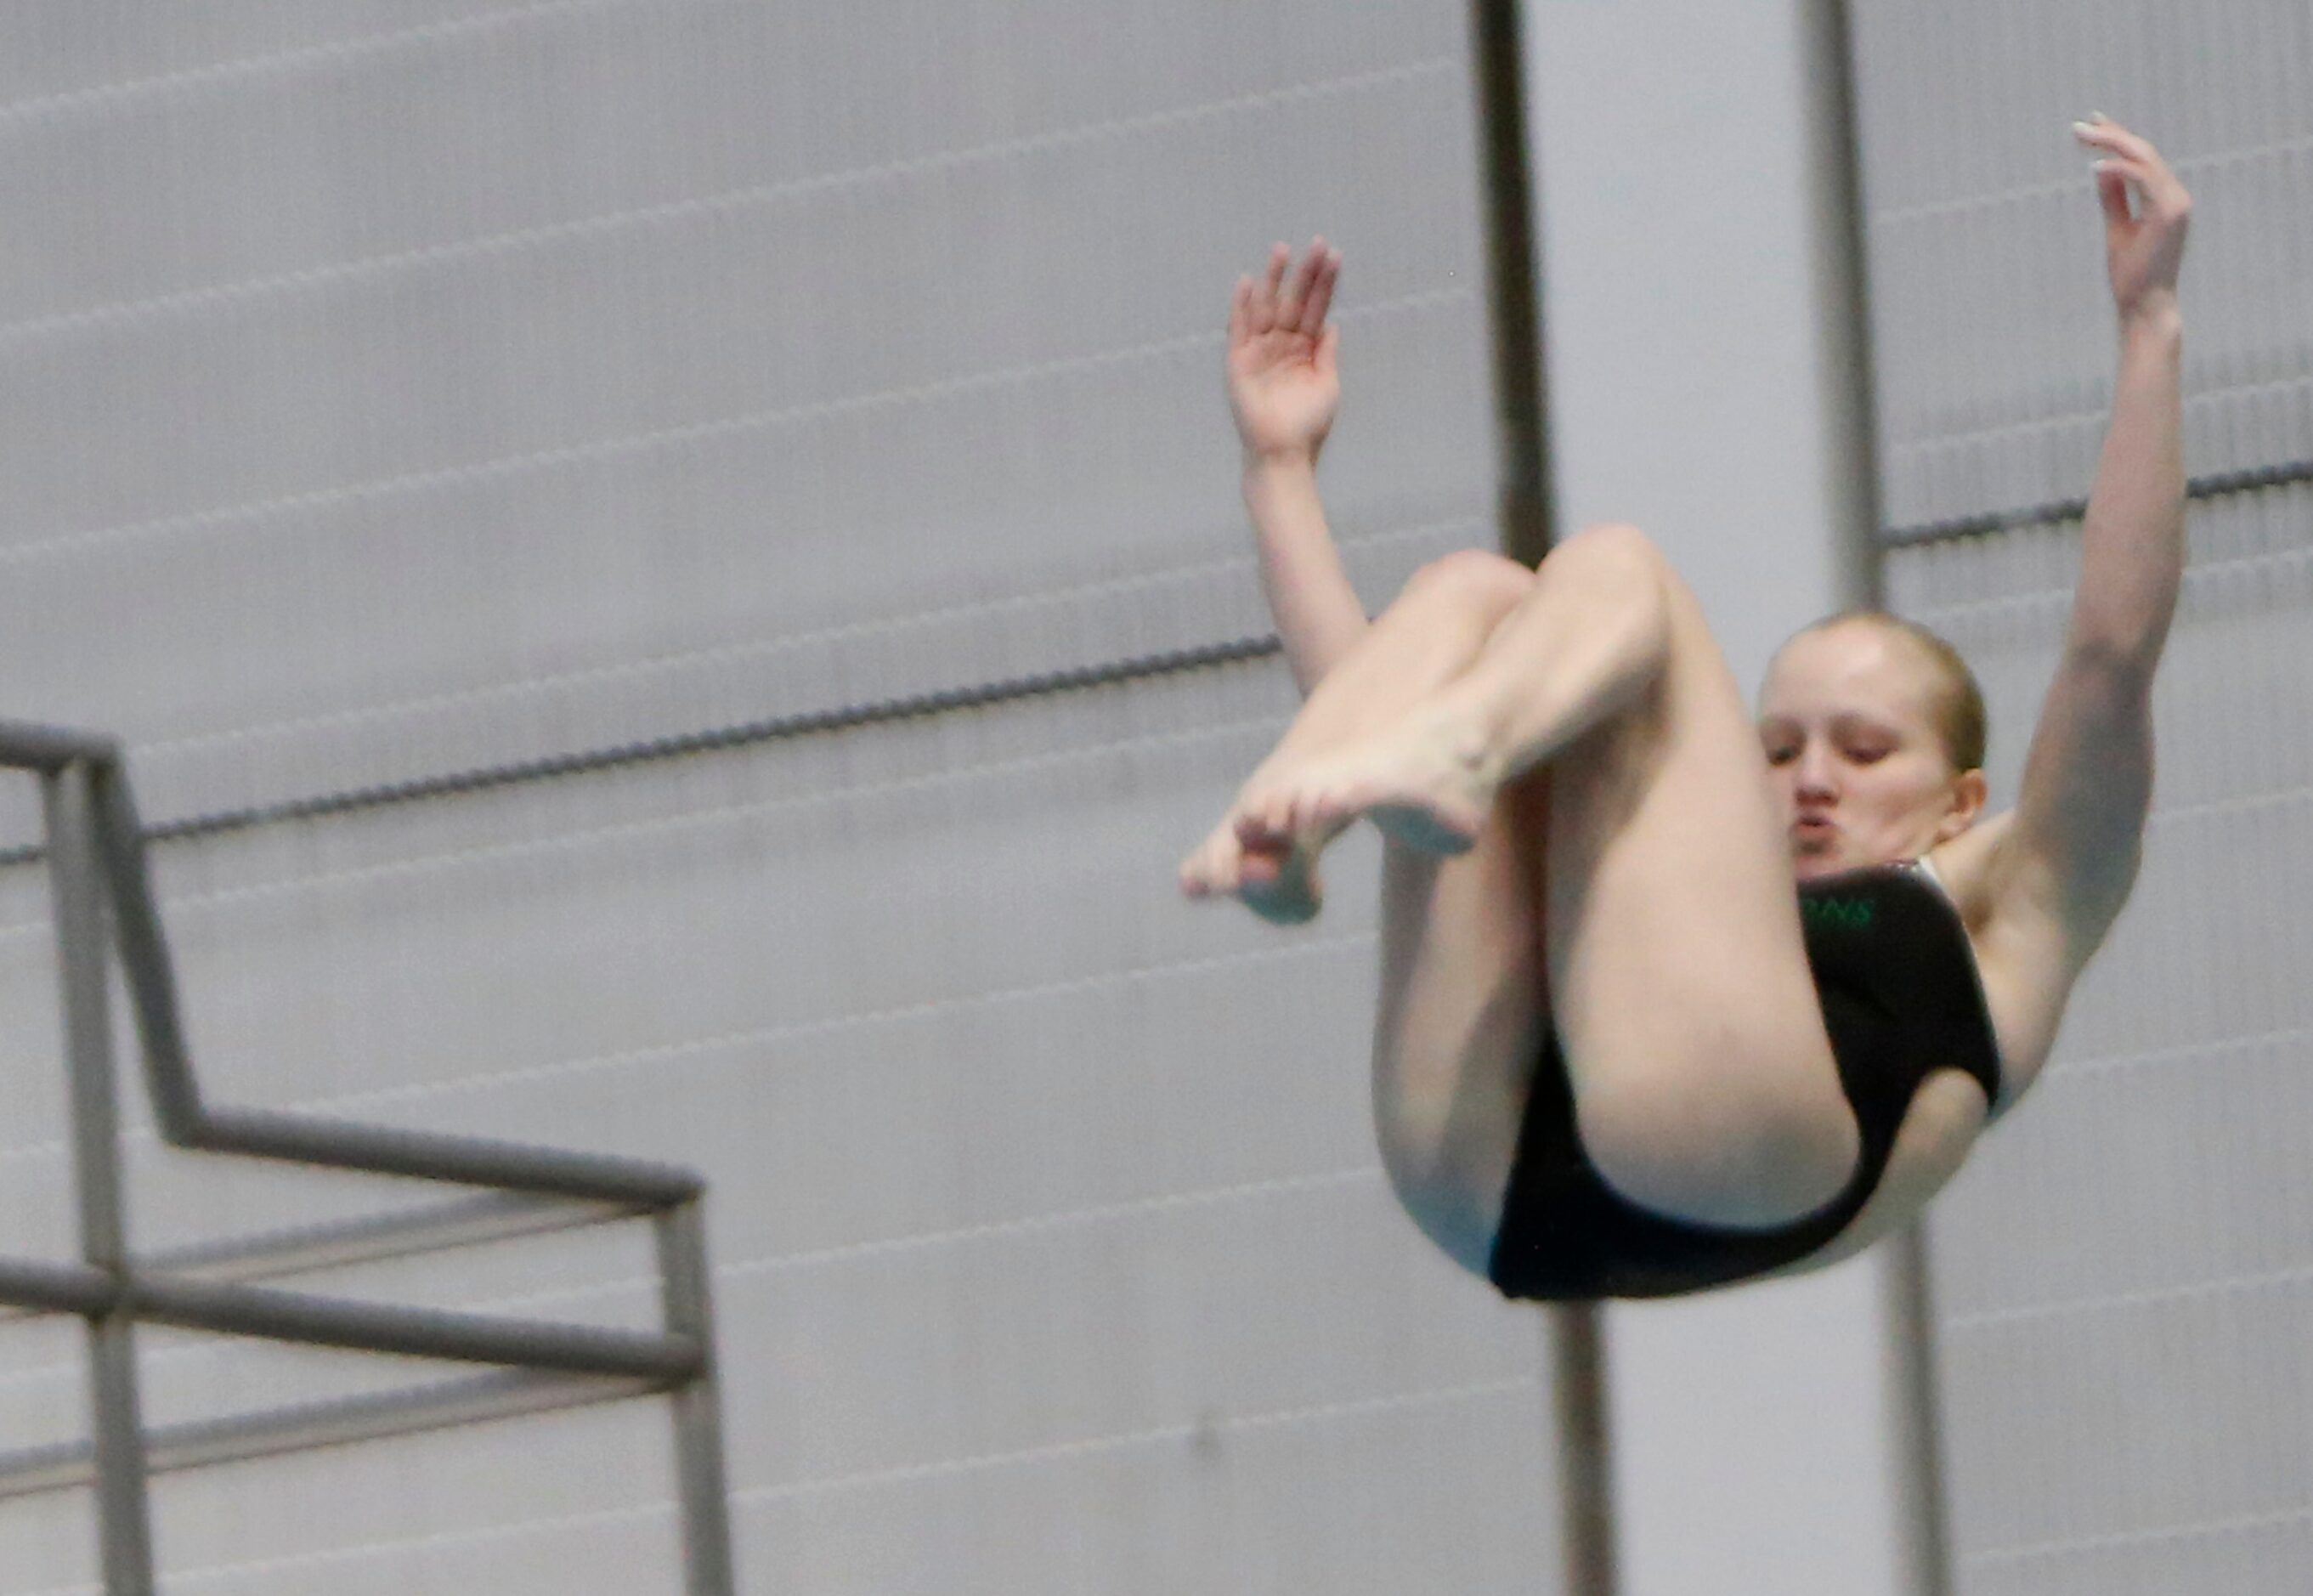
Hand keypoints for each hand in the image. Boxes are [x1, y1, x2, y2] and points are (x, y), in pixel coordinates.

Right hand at [1228, 239, 1341, 465]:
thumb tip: (1331, 323)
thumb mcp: (1327, 384)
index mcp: (1305, 349)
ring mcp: (1260, 350)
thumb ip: (1326, 353)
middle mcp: (1282, 344)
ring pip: (1268, 307)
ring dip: (1274, 279)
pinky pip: (1239, 328)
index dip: (1325, 283)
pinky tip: (1247, 282)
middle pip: (1295, 301)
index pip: (1317, 308)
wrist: (1284, 452)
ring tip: (1282, 250)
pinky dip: (1241, 306)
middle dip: (1305, 273)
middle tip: (1316, 242)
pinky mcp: (1239, 362)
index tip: (1334, 255)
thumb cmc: (1307, 425)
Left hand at [2073, 115, 2189, 327]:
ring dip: (2112, 144)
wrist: (2144, 304)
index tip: (2093, 122)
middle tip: (2079, 126)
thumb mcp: (2118, 228)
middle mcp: (2175, 195)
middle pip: (2143, 151)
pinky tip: (2095, 166)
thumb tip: (2100, 170)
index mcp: (2164, 198)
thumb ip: (2113, 199)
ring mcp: (2176, 202)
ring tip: (2084, 136)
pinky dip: (2119, 170)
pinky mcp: (2170, 213)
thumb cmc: (2132, 274)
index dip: (2118, 137)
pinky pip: (2143, 179)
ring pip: (2145, 158)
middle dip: (2111, 134)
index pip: (2141, 158)